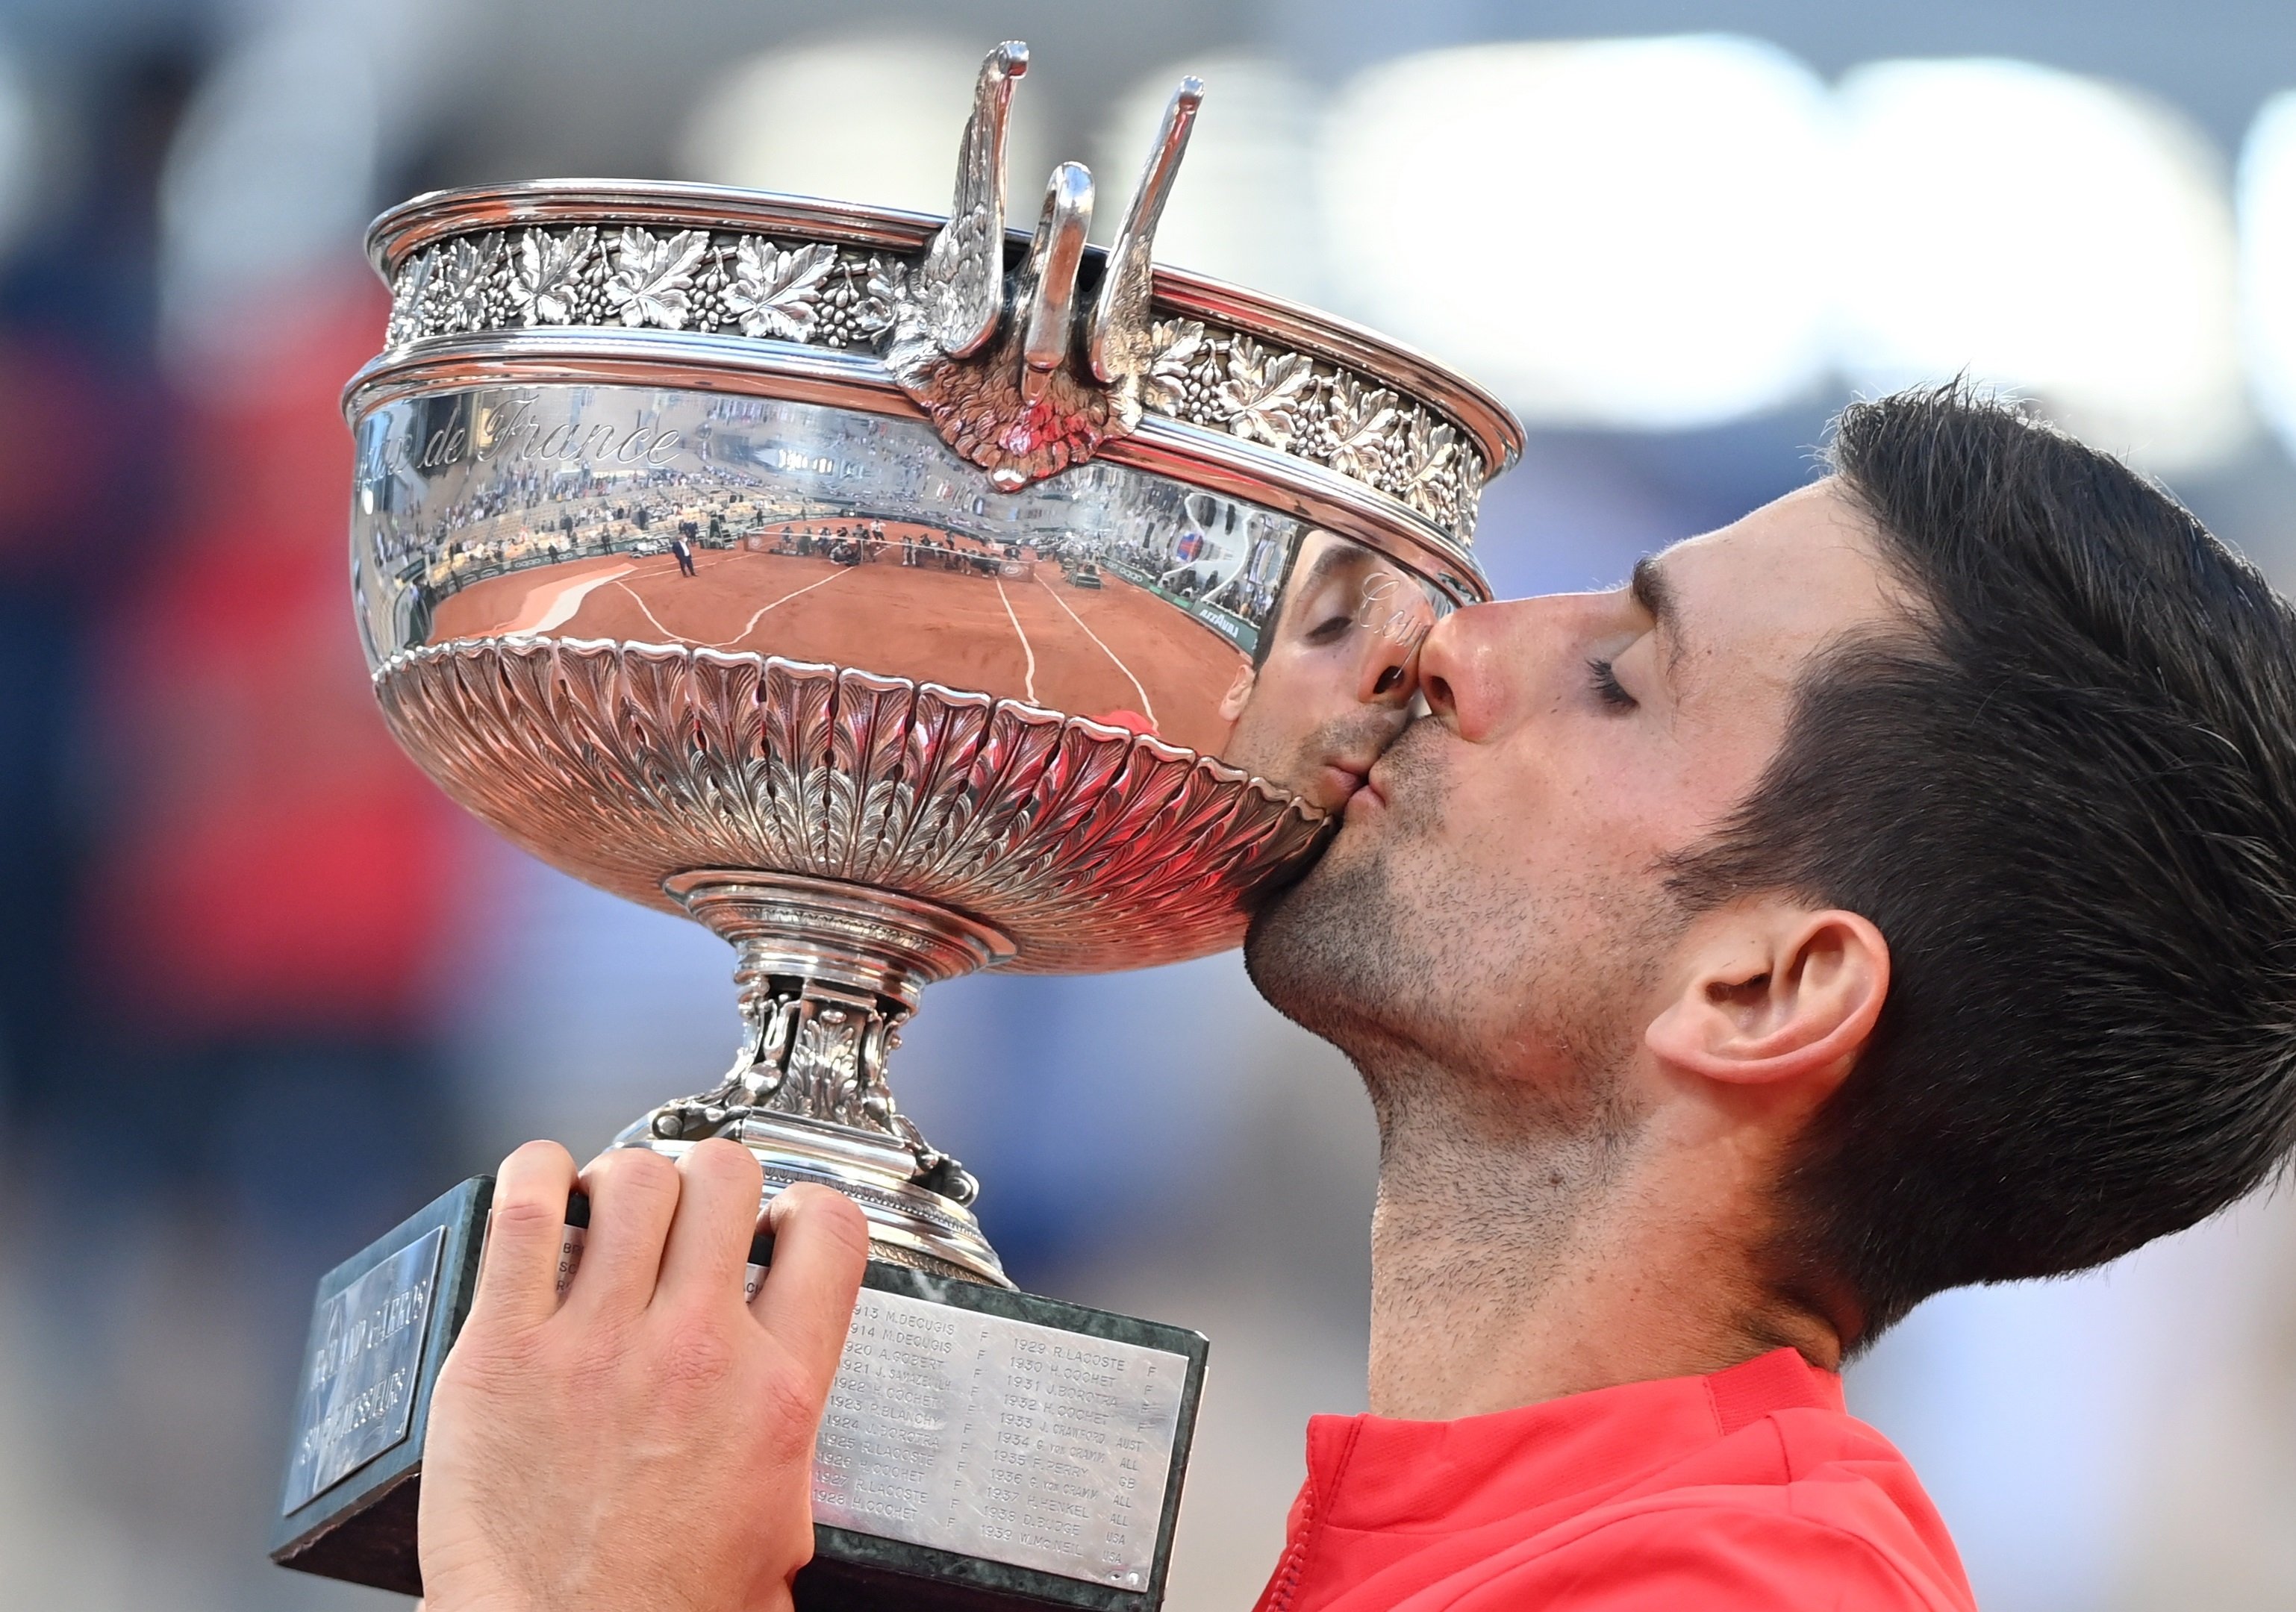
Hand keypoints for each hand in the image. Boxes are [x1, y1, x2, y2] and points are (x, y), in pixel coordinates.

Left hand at [416, 1139, 869, 1611]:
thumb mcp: (779, 1533)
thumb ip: (791, 1445)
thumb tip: (788, 1406)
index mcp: (775, 1392)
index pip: (828, 1230)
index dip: (803, 1209)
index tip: (776, 1223)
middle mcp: (694, 1350)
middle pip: (724, 1179)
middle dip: (709, 1184)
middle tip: (687, 1218)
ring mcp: (595, 1342)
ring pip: (632, 1179)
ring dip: (627, 1183)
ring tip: (610, 1213)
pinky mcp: (502, 1350)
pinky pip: (521, 1210)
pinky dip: (533, 1176)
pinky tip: (541, 1189)